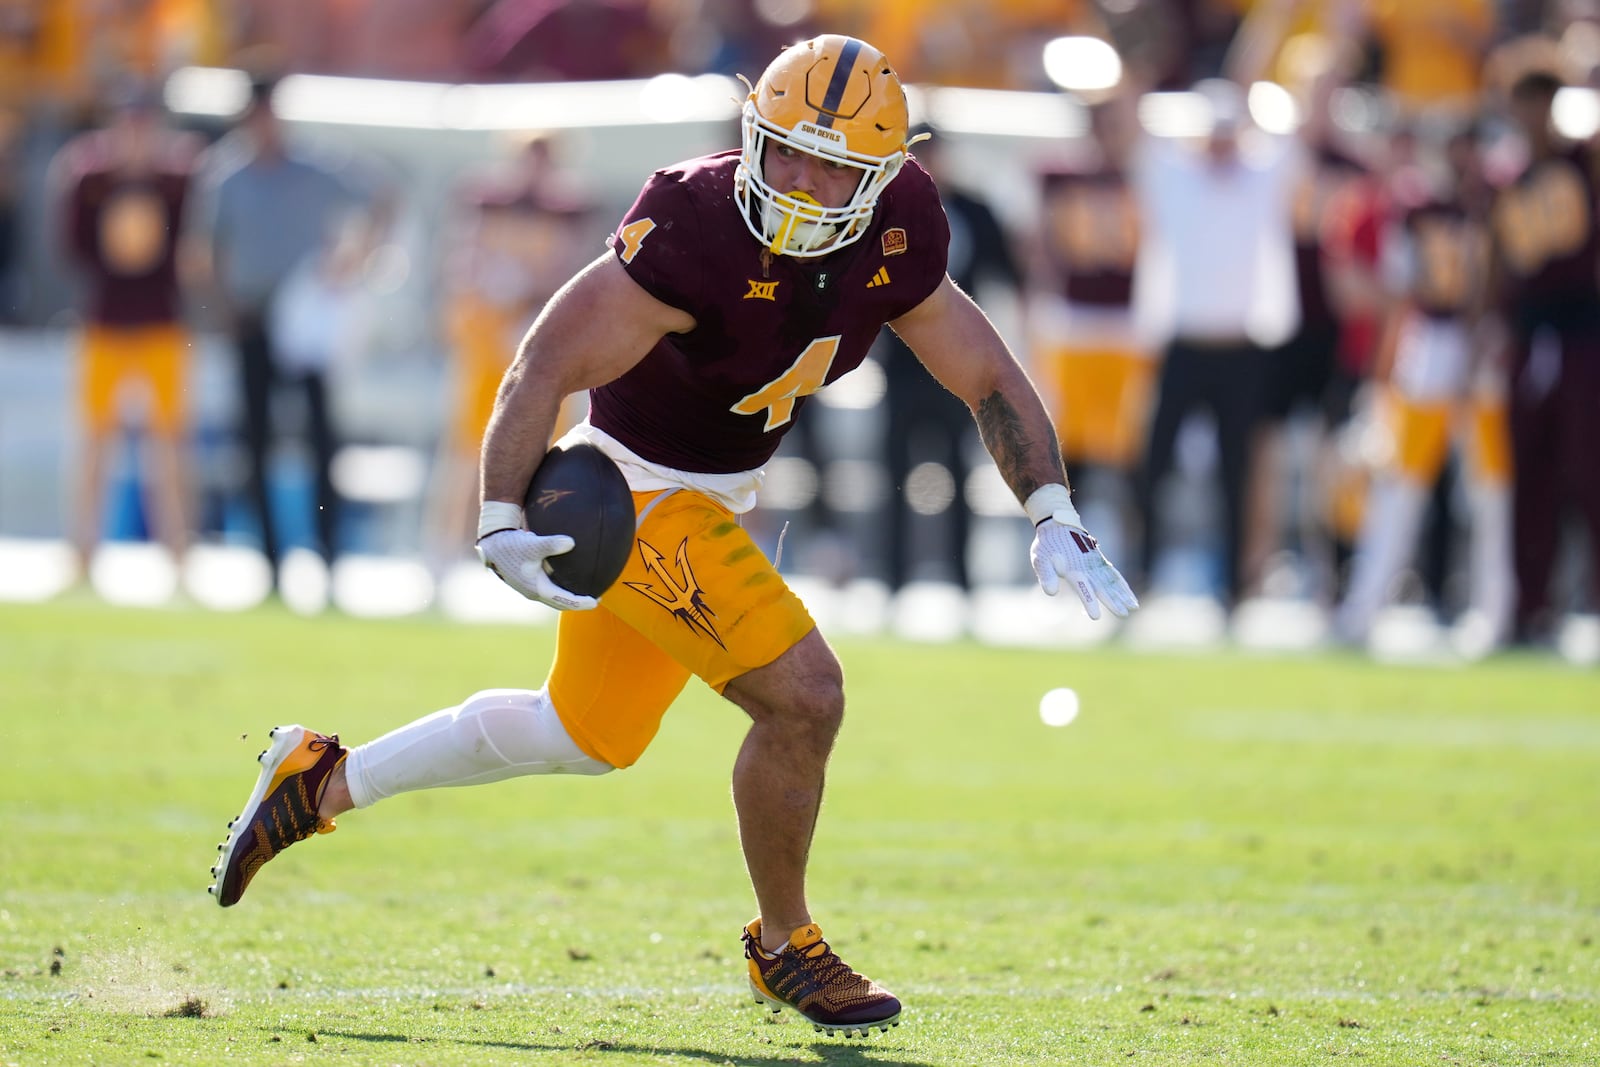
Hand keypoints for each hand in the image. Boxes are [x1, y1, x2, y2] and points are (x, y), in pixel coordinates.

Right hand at [476, 529, 597, 610]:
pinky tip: (567, 575)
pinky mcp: (528, 579)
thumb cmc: (510, 545)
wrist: (491, 544)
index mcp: (536, 589)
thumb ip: (552, 544)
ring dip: (568, 596)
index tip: (595, 601)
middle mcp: (533, 591)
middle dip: (576, 603)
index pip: (563, 601)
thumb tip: (571, 542)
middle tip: (594, 599)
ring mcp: (529, 586)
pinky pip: (548, 587)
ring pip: (553, 596)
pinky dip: (560, 586)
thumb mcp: (532, 544)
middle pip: (560, 603)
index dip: (580, 603)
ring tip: (583, 589)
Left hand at [1030, 520, 1138, 619]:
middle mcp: (1088, 567)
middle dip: (1113, 601)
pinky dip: (1123, 585)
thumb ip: (1046, 576)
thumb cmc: (1047, 545)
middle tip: (1123, 615)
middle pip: (1103, 587)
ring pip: (1112, 581)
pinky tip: (1130, 596)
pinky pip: (1114, 575)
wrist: (1058, 524)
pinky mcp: (1100, 561)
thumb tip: (1051, 592)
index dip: (1089, 601)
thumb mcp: (1040, 559)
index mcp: (1072, 569)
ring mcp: (1096, 564)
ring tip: (1133, 607)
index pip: (1083, 587)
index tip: (1095, 616)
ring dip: (1123, 594)